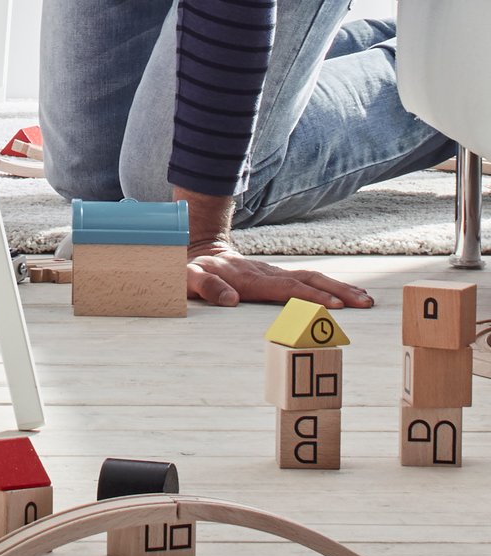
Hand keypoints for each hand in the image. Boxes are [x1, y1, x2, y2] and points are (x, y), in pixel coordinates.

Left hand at [187, 242, 374, 309]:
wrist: (198, 251)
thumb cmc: (193, 270)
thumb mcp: (189, 277)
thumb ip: (206, 286)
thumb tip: (229, 299)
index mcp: (251, 278)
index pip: (286, 288)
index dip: (310, 297)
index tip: (334, 305)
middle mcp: (267, 274)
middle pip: (308, 280)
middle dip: (337, 291)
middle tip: (364, 302)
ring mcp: (274, 274)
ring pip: (312, 278)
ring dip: (339, 287)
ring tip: (365, 299)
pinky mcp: (277, 277)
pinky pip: (307, 281)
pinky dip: (328, 287)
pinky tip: (346, 295)